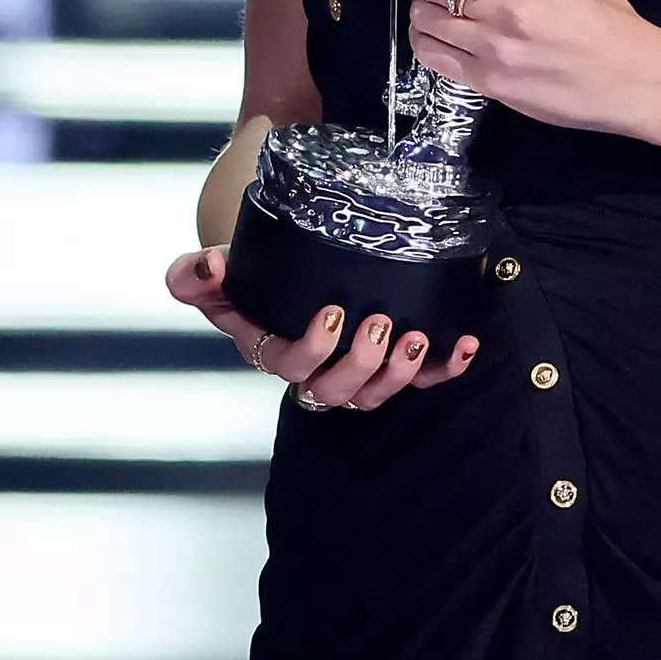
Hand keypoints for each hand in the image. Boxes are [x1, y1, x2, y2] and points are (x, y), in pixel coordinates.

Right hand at [164, 246, 475, 408]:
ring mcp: (354, 370)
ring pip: (376, 395)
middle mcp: (314, 371)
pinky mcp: (389, 361)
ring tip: (417, 338)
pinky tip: (466, 345)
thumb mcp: (214, 271)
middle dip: (362, 364)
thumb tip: (208, 265)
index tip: (333, 312)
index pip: (289, 365)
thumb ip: (194, 274)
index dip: (312, 349)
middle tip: (379, 326)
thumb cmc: (246, 273)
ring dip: (402, 373)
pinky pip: (421, 379)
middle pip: (336, 390)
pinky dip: (445, 368)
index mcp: (271, 350)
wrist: (279, 264)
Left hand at [408, 0, 656, 136]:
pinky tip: (435, 34)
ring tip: (431, 3)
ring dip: (421, 7)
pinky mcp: (489, 83)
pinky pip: (433, 57)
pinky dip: (425, 40)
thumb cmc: (613, 25)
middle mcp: (506, 10)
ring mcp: (494, 50)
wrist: (637, 83)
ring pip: (425, 19)